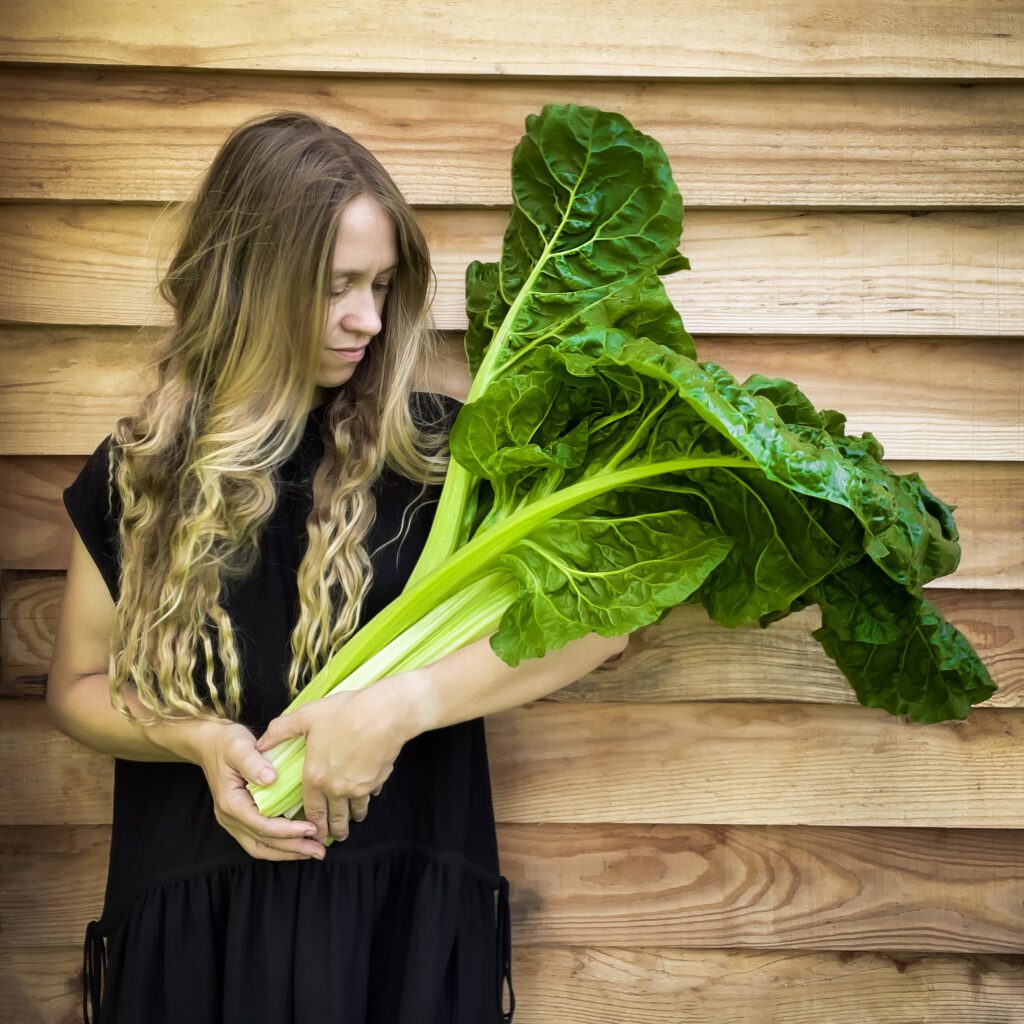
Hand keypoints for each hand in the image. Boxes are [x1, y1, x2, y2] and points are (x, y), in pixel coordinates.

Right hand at [194, 720, 326, 860]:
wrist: (210, 744)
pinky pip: (259, 840)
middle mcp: (230, 817)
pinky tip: (297, 843)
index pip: (262, 825)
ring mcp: (234, 821)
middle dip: (292, 848)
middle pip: (263, 843)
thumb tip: (272, 779)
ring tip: (312, 852)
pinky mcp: (240, 819)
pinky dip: (278, 845)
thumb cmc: (227, 743)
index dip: (287, 830)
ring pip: (260, 847)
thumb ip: (253, 763)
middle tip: (320, 850)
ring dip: (287, 852)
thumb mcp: (239, 747)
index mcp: (231, 803)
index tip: (311, 827)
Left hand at [255, 676, 418, 843]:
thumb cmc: (344, 713)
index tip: (314, 833)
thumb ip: (280, 731)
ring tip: (353, 821)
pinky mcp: (378, 780)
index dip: (312, 824)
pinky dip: (368, 797)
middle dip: (335, 830)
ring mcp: (359, 787)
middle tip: (335, 836)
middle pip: (335, 818)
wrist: (383, 714)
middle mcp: (336, 788)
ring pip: (355, 811)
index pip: (311, 810)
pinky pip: (371, 794)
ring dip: (353, 818)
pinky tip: (369, 794)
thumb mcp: (306, 716)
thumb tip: (261, 743)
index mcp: (315, 777)